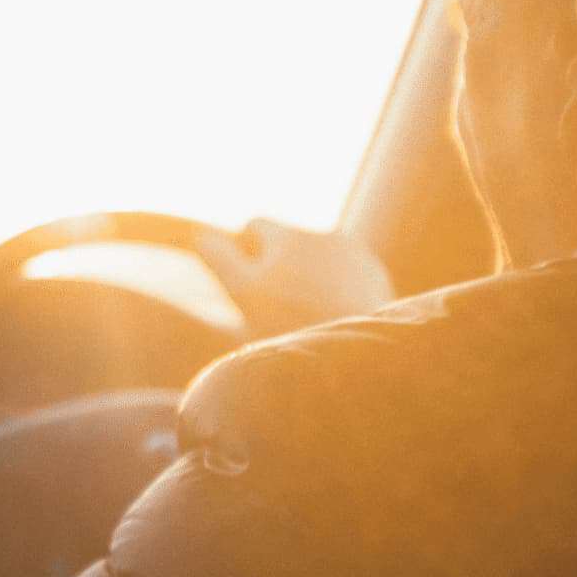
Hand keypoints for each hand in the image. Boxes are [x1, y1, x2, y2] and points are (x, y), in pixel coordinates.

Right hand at [194, 218, 394, 337]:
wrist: (360, 351)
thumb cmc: (294, 323)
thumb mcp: (244, 291)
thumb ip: (220, 257)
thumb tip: (200, 234)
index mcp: (288, 236)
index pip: (256, 225)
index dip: (245, 252)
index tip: (247, 280)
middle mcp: (324, 236)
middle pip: (288, 242)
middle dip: (280, 264)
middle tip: (276, 306)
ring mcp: (355, 254)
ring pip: (319, 259)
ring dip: (310, 277)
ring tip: (307, 317)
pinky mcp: (376, 276)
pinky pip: (348, 275)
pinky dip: (338, 290)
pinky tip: (334, 319)